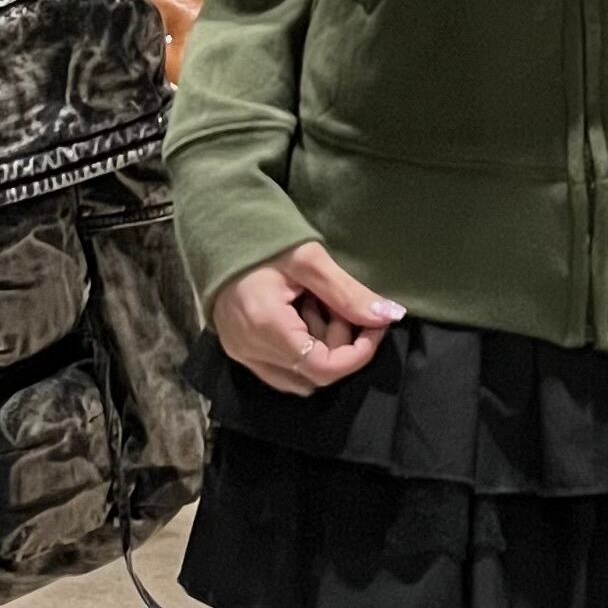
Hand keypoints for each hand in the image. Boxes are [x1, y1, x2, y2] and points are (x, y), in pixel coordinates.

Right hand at [212, 240, 403, 397]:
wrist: (217, 231)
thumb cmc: (263, 239)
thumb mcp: (311, 260)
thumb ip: (349, 293)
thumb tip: (390, 316)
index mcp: (265, 327)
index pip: (322, 368)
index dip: (357, 354)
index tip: (375, 326)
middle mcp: (248, 350)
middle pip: (312, 373)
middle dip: (340, 345)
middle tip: (342, 306)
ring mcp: (239, 354)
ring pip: (297, 375)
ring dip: (321, 349)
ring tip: (320, 307)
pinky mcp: (237, 350)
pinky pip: (280, 368)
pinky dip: (302, 350)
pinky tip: (302, 316)